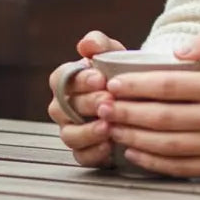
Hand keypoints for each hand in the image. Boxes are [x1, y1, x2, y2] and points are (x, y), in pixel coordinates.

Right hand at [47, 31, 125, 166]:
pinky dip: (94, 152)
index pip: (61, 80)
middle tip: (108, 100)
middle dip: (88, 104)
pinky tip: (109, 145)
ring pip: (70, 135)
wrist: (138, 96)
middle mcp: (64, 108)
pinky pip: (81, 156)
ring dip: (88, 131)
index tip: (99, 78)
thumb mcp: (113, 53)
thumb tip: (86, 44)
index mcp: (67, 82)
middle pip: (66, 108)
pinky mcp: (84, 150)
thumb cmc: (120, 73)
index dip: (79, 80)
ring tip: (108, 125)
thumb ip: (99, 44)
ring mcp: (72, 130)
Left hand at [99, 31, 199, 177]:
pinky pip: (178, 166)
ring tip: (111, 127)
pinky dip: (151, 161)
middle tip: (102, 106)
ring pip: (167, 143)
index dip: (139, 85)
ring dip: (133, 136)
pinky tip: (132, 150)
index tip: (114, 84)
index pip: (172, 85)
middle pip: (164, 116)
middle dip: (127, 111)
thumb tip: (178, 49)